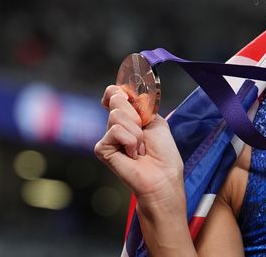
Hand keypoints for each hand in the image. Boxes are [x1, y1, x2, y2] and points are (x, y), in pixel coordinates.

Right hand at [94, 85, 184, 206]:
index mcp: (129, 116)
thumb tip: (120, 91)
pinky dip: (130, 141)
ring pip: (117, 115)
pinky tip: (132, 155)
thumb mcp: (155, 120)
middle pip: (117, 99)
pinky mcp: (102, 149)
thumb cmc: (163, 152)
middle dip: (136, 114)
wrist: (162, 176)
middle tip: (144, 132)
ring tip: (140, 147)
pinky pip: (115, 131)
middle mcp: (116, 124)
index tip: (131, 97)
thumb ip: (138, 104)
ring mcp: (108, 137)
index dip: (121, 91)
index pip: (114, 92)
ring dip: (136, 131)